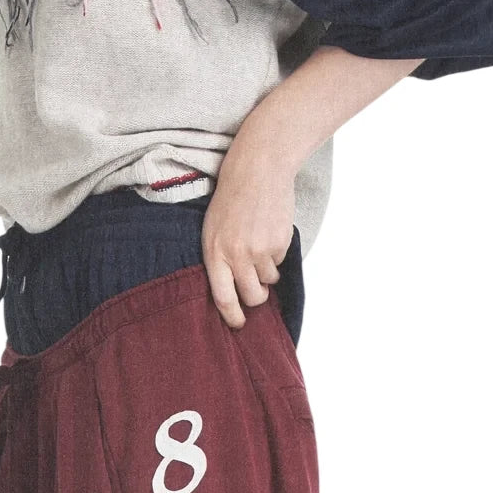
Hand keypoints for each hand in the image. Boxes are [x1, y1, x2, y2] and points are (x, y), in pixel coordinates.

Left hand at [201, 144, 294, 330]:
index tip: (238, 324)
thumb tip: (230, 291)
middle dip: (256, 298)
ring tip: (260, 249)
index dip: (232, 316)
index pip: (223, 298)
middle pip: (252, 296)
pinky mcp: (280, 242)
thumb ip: (218, 259)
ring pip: (269, 281)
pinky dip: (276, 255)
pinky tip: (269, 233)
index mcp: (215, 252)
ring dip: (267, 274)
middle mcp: (237, 254)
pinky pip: (280, 262)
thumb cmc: (231, 199)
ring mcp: (260, 249)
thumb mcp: (212, 229)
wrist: (258, 168)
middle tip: (257, 292)